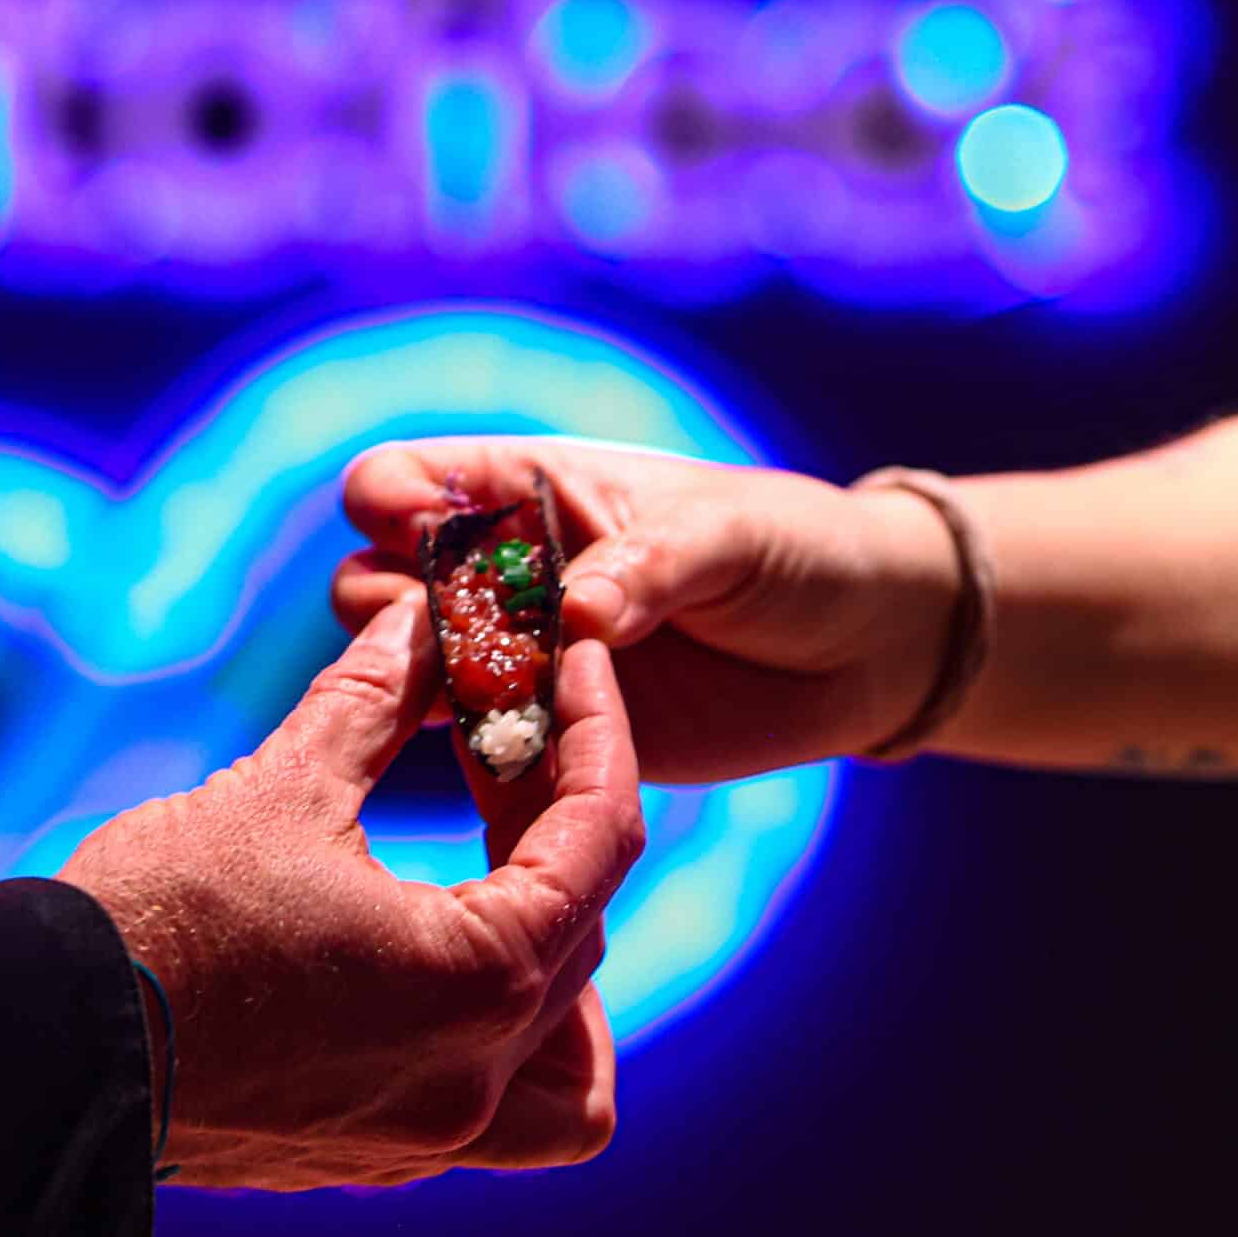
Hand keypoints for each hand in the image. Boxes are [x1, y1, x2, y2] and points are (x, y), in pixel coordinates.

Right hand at [56, 598, 644, 1190]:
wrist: (35, 1051)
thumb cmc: (156, 917)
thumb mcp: (280, 787)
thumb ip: (372, 702)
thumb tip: (420, 626)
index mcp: (475, 980)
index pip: (599, 844)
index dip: (598, 735)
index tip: (582, 666)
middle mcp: (473, 1077)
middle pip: (583, 935)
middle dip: (558, 822)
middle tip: (501, 738)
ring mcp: (424, 1137)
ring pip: (568, 1072)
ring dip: (562, 973)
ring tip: (507, 885)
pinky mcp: (369, 1157)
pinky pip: (494, 1118)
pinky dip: (501, 1046)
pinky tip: (441, 971)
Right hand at [332, 438, 960, 783]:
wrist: (863, 648)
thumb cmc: (793, 552)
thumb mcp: (726, 535)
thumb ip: (647, 566)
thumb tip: (575, 613)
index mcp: (529, 489)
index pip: (406, 481)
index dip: (392, 504)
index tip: (423, 537)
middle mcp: (502, 572)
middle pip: (374, 579)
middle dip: (393, 608)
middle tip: (459, 636)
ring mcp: (518, 656)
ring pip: (409, 669)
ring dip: (426, 685)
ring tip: (495, 698)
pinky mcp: (551, 734)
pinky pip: (480, 745)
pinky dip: (481, 751)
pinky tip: (520, 755)